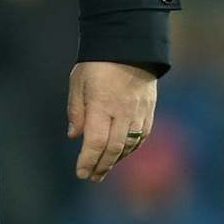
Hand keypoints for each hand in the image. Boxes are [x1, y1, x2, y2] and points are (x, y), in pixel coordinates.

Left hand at [68, 60, 157, 181]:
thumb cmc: (98, 64)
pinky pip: (142, 136)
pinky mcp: (149, 110)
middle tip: (92, 177)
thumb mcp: (78, 82)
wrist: (129, 46)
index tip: (81, 173)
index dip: (88, 160)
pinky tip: (121, 154)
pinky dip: (130, 149)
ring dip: (116, 160)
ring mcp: (138, 112)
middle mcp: (122, 111)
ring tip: (103, 169)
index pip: (95, 141)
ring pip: (129, 145)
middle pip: (113, 148)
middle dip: (101, 166)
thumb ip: (76, 111)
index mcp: (101, 104)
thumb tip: (74, 136)